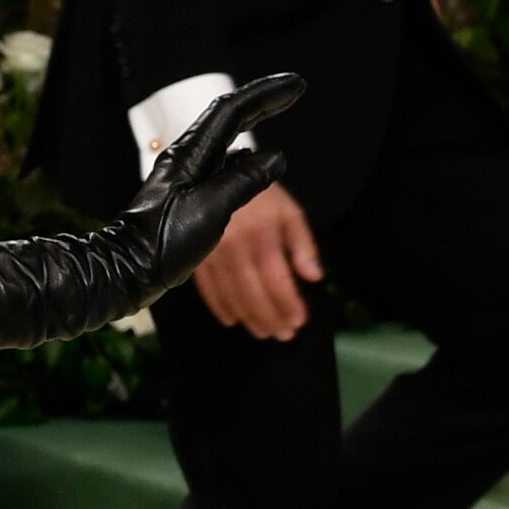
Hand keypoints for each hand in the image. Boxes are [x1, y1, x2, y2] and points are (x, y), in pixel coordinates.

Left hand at [120, 74, 301, 304]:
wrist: (126, 269)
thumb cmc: (163, 241)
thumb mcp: (211, 208)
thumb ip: (244, 180)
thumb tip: (274, 159)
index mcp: (191, 155)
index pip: (232, 111)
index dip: (265, 95)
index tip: (295, 86)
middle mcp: (187, 159)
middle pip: (229, 118)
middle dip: (262, 101)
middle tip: (294, 89)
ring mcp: (186, 176)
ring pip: (225, 138)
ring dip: (252, 122)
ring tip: (276, 110)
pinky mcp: (186, 196)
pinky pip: (221, 164)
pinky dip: (241, 155)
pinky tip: (252, 161)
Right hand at [193, 174, 323, 335]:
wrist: (215, 173)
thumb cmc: (259, 194)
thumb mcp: (288, 210)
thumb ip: (302, 244)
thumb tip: (313, 277)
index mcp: (262, 235)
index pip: (277, 280)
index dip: (289, 304)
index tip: (299, 322)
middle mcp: (235, 247)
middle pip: (254, 294)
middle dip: (270, 318)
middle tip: (283, 335)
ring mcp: (212, 254)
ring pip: (231, 295)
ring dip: (249, 318)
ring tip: (263, 332)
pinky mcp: (195, 256)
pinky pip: (208, 289)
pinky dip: (220, 307)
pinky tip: (233, 319)